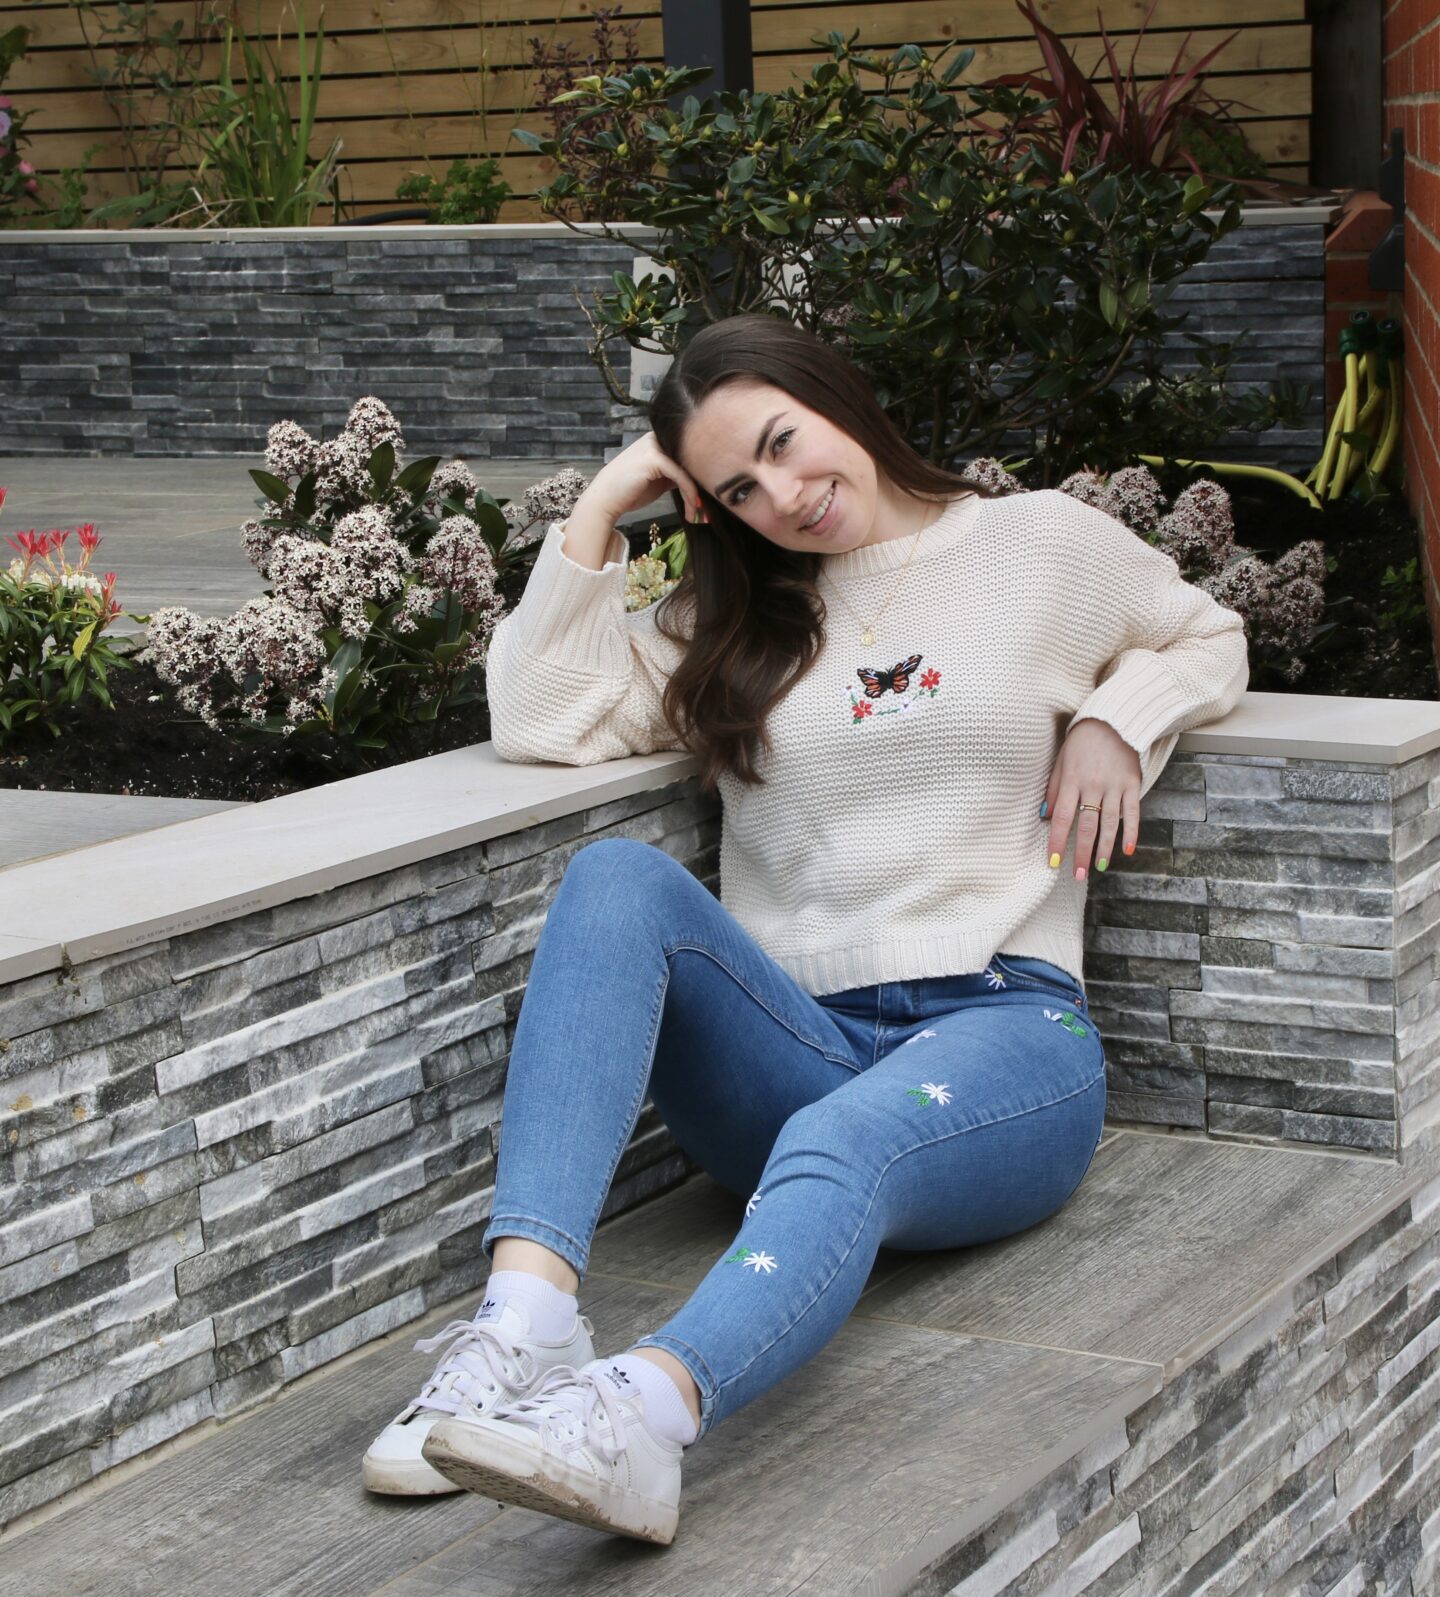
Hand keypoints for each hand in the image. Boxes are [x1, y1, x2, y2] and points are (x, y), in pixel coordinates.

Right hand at [573, 431, 707, 526]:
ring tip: (698, 514)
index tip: (706, 500)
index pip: (688, 454)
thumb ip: (675, 474)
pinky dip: (690, 495)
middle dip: (702, 485)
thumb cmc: (629, 492)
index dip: (700, 476)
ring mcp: (654, 446)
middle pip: (691, 459)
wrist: (605, 500)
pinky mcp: (653, 458)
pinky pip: (681, 476)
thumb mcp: (658, 480)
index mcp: (657, 440)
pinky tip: (691, 510)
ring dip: (697, 494)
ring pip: (688, 469)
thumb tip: (699, 480)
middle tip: (708, 509)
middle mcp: (656, 438)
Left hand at [1042, 718, 1140, 880]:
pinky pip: (1132, 812)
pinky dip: (1131, 832)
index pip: (1063, 818)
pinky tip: (1127, 850)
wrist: (1113, 722)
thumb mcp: (1062, 762)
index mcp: (1072, 781)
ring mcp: (1114, 786)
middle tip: (1077, 875)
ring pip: (1109, 824)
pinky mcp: (1132, 784)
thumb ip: (1054, 790)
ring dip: (1104, 848)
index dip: (1057, 842)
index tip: (1054, 862)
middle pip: (1086, 826)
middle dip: (1081, 853)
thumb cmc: (1081, 743)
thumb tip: (1045, 817)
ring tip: (1099, 867)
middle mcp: (1093, 786)